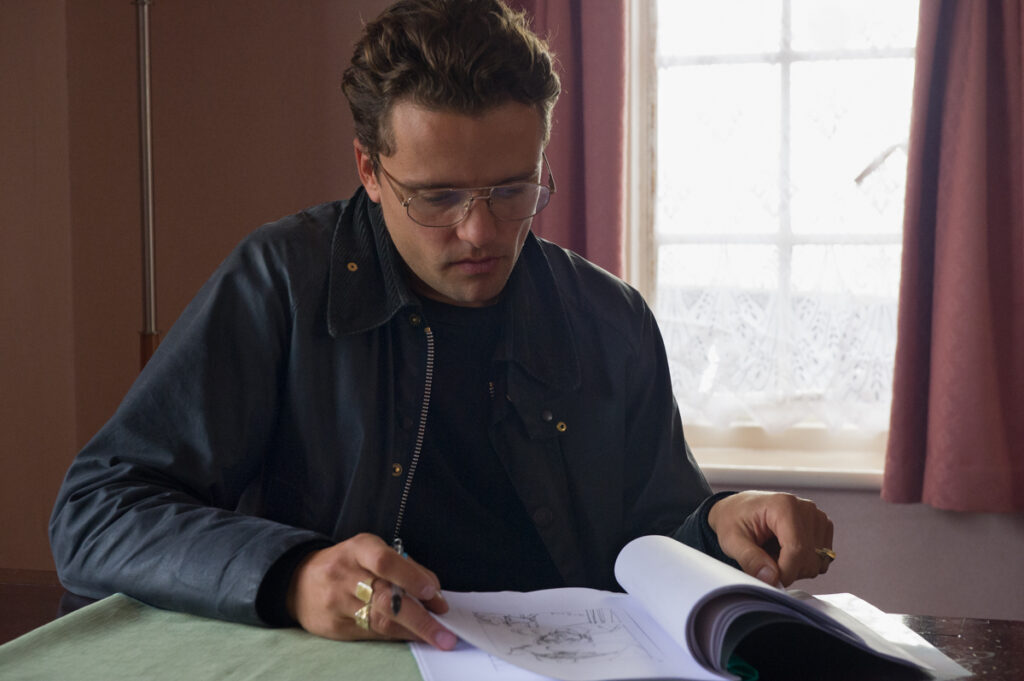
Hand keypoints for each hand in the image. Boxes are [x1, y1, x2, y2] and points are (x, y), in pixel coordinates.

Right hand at [286, 533, 456, 648]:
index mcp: (358, 549)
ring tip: (437, 637)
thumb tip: (434, 591)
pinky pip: (372, 633)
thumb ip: (403, 566)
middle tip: (445, 631)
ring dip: (413, 630)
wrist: (298, 582)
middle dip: (420, 617)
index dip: (410, 576)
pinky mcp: (335, 627)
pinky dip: (396, 635)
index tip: (432, 592)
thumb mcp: (370, 551)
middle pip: (385, 598)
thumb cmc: (346, 563)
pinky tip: (412, 636)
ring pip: (380, 620)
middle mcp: (345, 575)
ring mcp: (338, 603)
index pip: (384, 561)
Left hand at [707, 491, 833, 586]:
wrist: (737, 509)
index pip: (797, 549)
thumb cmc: (733, 518)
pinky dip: (803, 563)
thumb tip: (771, 578)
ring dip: (795, 567)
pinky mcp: (822, 528)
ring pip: (817, 562)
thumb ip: (750, 559)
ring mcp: (817, 517)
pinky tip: (785, 551)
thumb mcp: (731, 539)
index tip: (771, 580)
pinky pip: (821, 560)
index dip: (785, 572)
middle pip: (809, 558)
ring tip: (774, 552)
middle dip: (787, 570)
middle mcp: (805, 508)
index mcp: (783, 505)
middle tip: (765, 559)